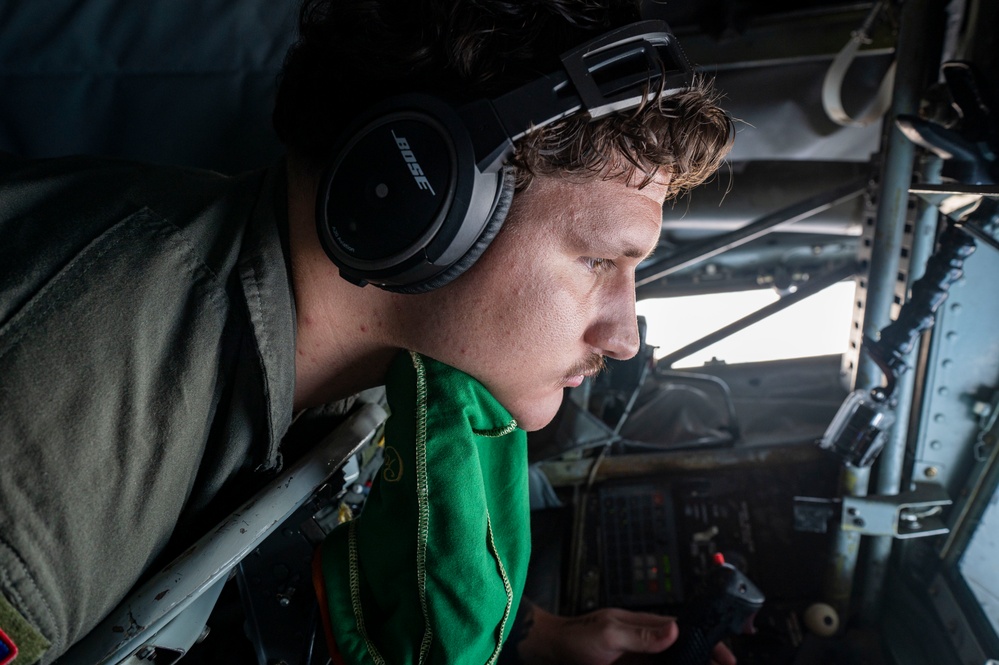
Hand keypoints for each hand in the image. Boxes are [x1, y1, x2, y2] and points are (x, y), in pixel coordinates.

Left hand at [517, 605, 735, 664]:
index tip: (725, 655)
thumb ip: (642, 635)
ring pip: (671, 664)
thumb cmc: (575, 637)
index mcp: (643, 625)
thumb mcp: (609, 634)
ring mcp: (637, 659)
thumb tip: (675, 631)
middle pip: (682, 652)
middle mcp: (644, 642)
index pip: (684, 631)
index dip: (706, 641)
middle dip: (704, 659)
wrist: (550, 652)